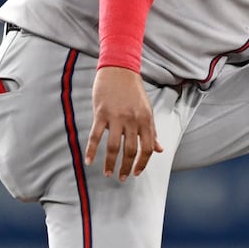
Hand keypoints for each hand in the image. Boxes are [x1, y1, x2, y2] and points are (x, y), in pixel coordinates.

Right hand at [87, 65, 163, 180]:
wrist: (119, 69)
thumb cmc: (134, 91)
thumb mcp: (147, 110)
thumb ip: (152, 131)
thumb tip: (159, 149)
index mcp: (146, 120)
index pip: (148, 147)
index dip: (143, 163)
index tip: (137, 173)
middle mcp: (132, 120)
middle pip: (131, 150)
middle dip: (126, 167)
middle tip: (122, 178)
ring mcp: (116, 117)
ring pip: (113, 147)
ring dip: (110, 163)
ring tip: (107, 173)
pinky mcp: (101, 113)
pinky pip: (95, 136)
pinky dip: (91, 150)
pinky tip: (89, 161)